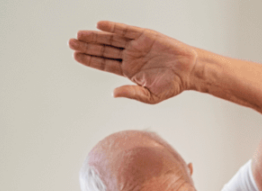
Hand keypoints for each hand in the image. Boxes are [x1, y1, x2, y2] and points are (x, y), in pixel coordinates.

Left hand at [69, 21, 197, 103]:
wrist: (190, 71)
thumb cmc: (173, 85)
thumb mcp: (150, 95)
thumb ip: (132, 93)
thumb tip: (113, 93)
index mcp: (129, 70)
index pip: (105, 63)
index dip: (90, 60)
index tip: (76, 56)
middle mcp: (130, 56)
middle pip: (104, 50)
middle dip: (87, 46)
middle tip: (71, 43)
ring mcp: (136, 45)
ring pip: (111, 39)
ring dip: (95, 37)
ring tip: (80, 35)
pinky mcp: (144, 35)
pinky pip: (125, 30)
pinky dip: (113, 27)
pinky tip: (99, 26)